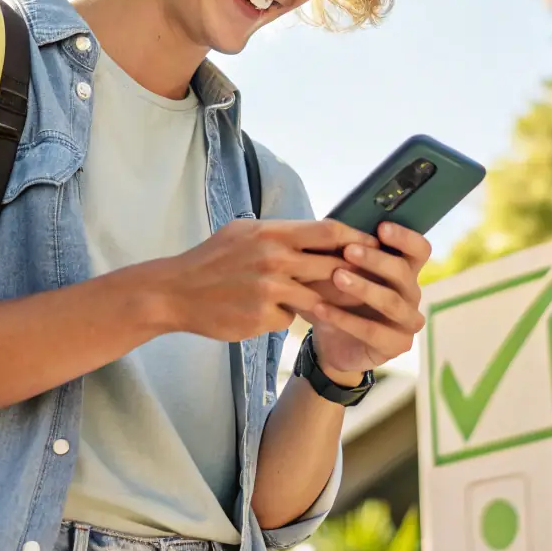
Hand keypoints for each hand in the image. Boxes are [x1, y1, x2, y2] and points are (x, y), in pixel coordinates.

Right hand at [151, 219, 377, 343]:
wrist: (174, 292)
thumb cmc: (212, 260)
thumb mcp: (244, 232)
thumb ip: (281, 233)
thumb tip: (318, 232)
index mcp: (273, 233)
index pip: (330, 231)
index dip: (358, 238)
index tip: (376, 245)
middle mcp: (275, 258)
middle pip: (333, 266)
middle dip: (354, 277)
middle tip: (370, 283)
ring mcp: (269, 290)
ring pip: (318, 299)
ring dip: (325, 303)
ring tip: (332, 306)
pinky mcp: (262, 318)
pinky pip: (290, 319)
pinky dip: (286, 317)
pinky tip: (267, 313)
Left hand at [301, 221, 429, 380]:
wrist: (331, 342)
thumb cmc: (338, 298)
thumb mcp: (337, 272)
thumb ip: (341, 254)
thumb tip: (329, 227)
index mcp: (404, 270)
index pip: (419, 249)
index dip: (405, 237)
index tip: (381, 227)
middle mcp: (412, 293)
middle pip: (403, 272)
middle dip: (375, 260)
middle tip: (349, 250)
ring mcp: (408, 321)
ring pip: (391, 301)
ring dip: (363, 287)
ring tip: (336, 277)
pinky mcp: (397, 345)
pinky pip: (373, 331)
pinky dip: (345, 319)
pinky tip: (321, 309)